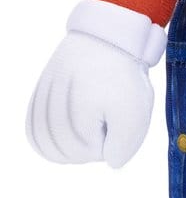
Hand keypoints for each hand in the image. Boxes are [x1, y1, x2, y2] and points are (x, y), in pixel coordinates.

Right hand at [27, 32, 154, 167]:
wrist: (105, 37)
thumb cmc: (121, 75)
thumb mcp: (135, 116)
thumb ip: (122, 150)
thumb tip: (110, 161)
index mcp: (71, 127)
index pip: (97, 155)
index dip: (114, 136)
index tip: (116, 107)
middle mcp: (47, 123)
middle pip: (75, 154)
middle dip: (96, 136)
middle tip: (106, 105)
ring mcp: (39, 111)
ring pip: (57, 146)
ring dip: (77, 133)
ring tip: (91, 105)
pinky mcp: (37, 101)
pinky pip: (41, 133)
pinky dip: (58, 130)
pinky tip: (72, 115)